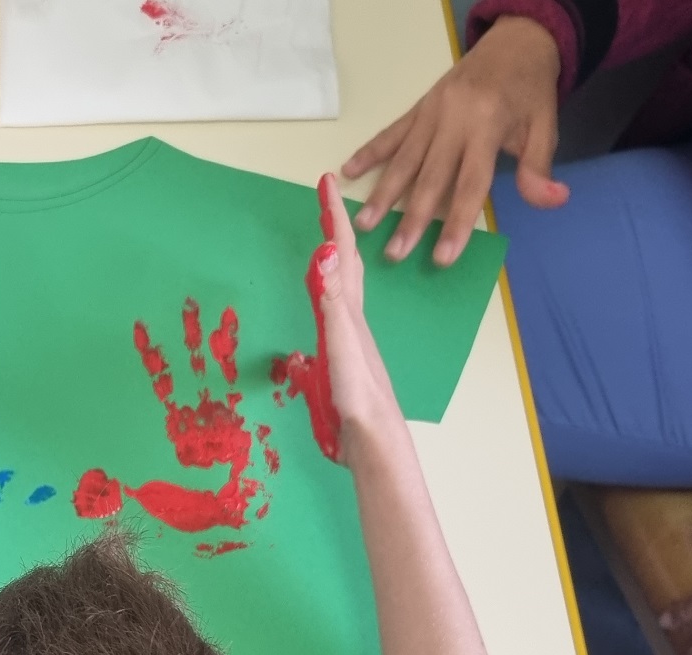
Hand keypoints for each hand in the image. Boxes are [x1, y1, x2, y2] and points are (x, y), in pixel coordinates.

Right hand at [311, 173, 406, 468]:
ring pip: (342, 288)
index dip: (333, 215)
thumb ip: (331, 297)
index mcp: (349, 309)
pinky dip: (324, 302)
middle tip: (326, 202)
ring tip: (327, 245)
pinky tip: (317, 314)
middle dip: (337, 228)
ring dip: (335, 262)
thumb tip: (328, 249)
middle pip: (348, 262)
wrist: (374, 437)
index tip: (325, 180)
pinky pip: (332, 317)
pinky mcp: (342, 360)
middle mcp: (352, 318)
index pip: (343, 251)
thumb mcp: (339, 340)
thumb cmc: (356, 393)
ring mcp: (349, 338)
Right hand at [343, 15, 567, 265]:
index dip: (457, 222)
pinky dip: (369, 152)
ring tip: (365, 224)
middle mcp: (453, 119)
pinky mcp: (418, 108)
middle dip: (410, 218)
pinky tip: (347, 171)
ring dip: (382, 194)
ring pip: (403, 159)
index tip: (443, 257)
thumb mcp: (545, 126)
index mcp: (487, 125)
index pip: (470, 182)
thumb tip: (552, 201)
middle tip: (394, 254)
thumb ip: (540, 166)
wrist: (514, 43)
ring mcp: (431, 112)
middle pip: (429, 176)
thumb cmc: (529, 92)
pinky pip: (390, 133)